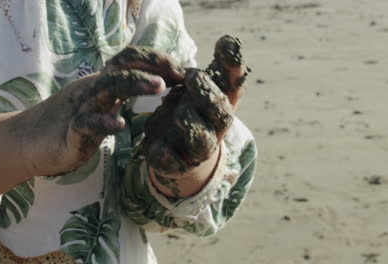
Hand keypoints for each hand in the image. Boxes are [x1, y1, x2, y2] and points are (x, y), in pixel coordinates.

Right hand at [8, 46, 184, 176]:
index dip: (157, 61)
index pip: (130, 61)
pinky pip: (86, 123)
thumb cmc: (68, 124)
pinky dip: (104, 121)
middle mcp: (93, 90)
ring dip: (135, 84)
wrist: (27, 141)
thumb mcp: (99, 105)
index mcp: (102, 84)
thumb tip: (151, 86)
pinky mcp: (70, 131)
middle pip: (123, 68)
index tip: (184, 72)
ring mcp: (81, 108)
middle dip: (153, 67)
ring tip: (159, 87)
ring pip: (108, 88)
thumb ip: (120, 95)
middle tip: (180, 75)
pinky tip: (120, 124)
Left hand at [143, 35, 249, 176]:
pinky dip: (168, 156)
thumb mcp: (200, 87)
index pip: (236, 88)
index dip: (234, 68)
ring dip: (192, 125)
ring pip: (202, 142)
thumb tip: (229, 40)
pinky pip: (175, 164)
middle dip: (209, 96)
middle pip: (222, 117)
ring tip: (179, 113)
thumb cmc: (192, 109)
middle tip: (193, 76)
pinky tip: (160, 147)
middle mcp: (215, 129)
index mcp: (222, 105)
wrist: (176, 149)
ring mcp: (197, 150)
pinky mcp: (177, 164)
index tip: (223, 45)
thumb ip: (214, 69)